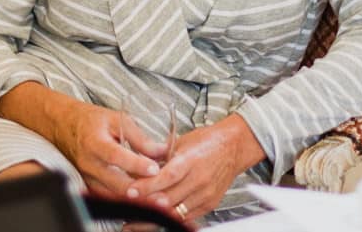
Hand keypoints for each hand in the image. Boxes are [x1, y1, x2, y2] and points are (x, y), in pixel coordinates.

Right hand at [0, 84, 164, 197]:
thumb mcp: (116, 119)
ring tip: (156, 198)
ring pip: (113, 195)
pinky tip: (142, 198)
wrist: (63, 125)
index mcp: (94, 142)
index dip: (136, 164)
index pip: (116, 156)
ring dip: (135, 198)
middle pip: (115, 182)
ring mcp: (87, 177)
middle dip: (140, 190)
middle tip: (161, 194)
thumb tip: (162, 151)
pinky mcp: (88, 185)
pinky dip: (125, 199)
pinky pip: (108, 197)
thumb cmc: (91, 120)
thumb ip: (139, 136)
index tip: (155, 168)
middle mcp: (88, 163)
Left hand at [124, 115, 264, 221]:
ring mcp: (206, 194)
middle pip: (169, 198)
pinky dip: (172, 218)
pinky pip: (188, 216)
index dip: (147, 186)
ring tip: (137, 218)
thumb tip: (138, 162)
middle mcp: (199, 179)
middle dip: (147, 204)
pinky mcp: (210, 204)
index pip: (166, 177)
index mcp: (191, 160)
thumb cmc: (208, 142)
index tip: (131, 191)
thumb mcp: (181, 142)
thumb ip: (160, 155)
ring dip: (156, 215)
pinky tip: (158, 219)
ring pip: (177, 212)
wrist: (233, 147)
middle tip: (128, 206)